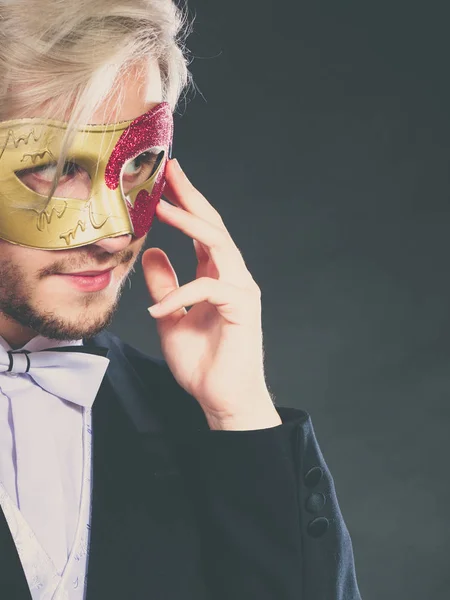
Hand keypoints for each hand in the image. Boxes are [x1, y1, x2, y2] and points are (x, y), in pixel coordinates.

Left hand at [142, 159, 281, 429]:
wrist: (222, 399)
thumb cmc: (203, 363)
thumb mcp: (171, 317)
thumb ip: (164, 285)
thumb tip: (153, 252)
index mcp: (217, 277)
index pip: (201, 233)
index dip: (186, 204)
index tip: (166, 178)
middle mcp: (232, 277)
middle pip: (214, 227)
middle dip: (191, 197)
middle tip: (169, 169)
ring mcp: (241, 290)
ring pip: (219, 245)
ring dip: (189, 224)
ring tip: (160, 206)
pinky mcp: (243, 308)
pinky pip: (209, 288)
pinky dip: (180, 295)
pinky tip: (157, 310)